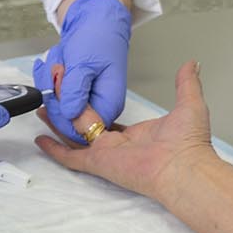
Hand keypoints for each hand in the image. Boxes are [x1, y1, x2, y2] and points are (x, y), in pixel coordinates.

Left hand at [34, 0, 131, 143]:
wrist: (94, 19)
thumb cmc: (96, 37)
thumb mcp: (83, 63)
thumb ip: (75, 91)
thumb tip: (70, 115)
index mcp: (109, 103)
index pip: (79, 128)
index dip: (61, 111)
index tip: (57, 87)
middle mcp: (98, 105)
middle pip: (63, 115)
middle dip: (54, 88)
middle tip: (60, 67)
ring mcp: (85, 98)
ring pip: (54, 102)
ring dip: (50, 78)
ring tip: (62, 59)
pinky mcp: (74, 90)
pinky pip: (51, 91)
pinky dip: (48, 74)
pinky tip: (55, 61)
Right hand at [36, 60, 216, 203]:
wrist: (183, 167)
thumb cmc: (189, 144)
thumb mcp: (188, 104)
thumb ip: (186, 83)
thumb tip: (191, 64)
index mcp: (135, 134)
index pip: (107, 119)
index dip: (92, 106)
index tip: (80, 94)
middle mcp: (117, 144)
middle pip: (85, 126)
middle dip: (67, 112)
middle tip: (53, 98)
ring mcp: (105, 154)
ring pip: (73, 137)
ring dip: (56, 123)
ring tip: (41, 109)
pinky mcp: (97, 163)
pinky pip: (70, 156)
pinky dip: (54, 149)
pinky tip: (41, 141)